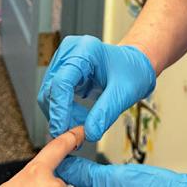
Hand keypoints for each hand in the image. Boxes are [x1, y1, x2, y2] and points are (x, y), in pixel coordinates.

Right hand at [38, 36, 155, 141]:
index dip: (60, 109)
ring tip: (83, 128)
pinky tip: (80, 119)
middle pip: (51, 88)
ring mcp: (65, 61)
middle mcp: (70, 52)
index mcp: (85, 49)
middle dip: (61, 115)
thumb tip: (89, 134)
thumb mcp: (123, 93)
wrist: (136, 66)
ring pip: (50, 94)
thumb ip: (105, 113)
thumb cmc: (133, 71)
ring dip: (62, 115)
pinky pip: (56, 96)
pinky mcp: (64, 72)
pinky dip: (65, 111)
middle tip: (76, 137)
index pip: (62, 81)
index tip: (62, 131)